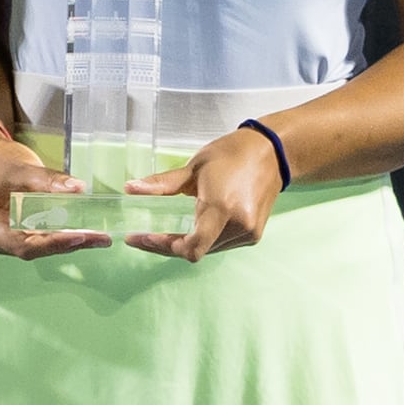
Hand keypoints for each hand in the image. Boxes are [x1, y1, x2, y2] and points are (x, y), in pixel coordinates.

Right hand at [0, 123, 104, 256]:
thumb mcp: (24, 168)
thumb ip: (51, 181)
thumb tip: (80, 189)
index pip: (23, 245)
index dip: (52, 244)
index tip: (79, 237)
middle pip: (33, 249)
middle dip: (67, 244)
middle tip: (99, 239)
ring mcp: (0, 240)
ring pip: (36, 247)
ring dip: (65, 242)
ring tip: (96, 237)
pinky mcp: (10, 234)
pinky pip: (35, 240)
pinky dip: (57, 236)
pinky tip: (80, 232)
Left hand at [123, 126, 284, 259]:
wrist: (272, 153)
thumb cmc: (232, 155)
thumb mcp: (194, 167)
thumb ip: (161, 185)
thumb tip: (131, 189)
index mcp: (221, 207)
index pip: (191, 246)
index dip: (163, 246)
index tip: (143, 237)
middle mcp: (237, 225)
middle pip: (195, 251)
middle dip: (168, 245)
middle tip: (144, 236)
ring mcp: (248, 232)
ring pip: (208, 250)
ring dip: (187, 243)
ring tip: (167, 230)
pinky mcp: (253, 235)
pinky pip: (221, 244)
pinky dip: (205, 239)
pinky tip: (194, 226)